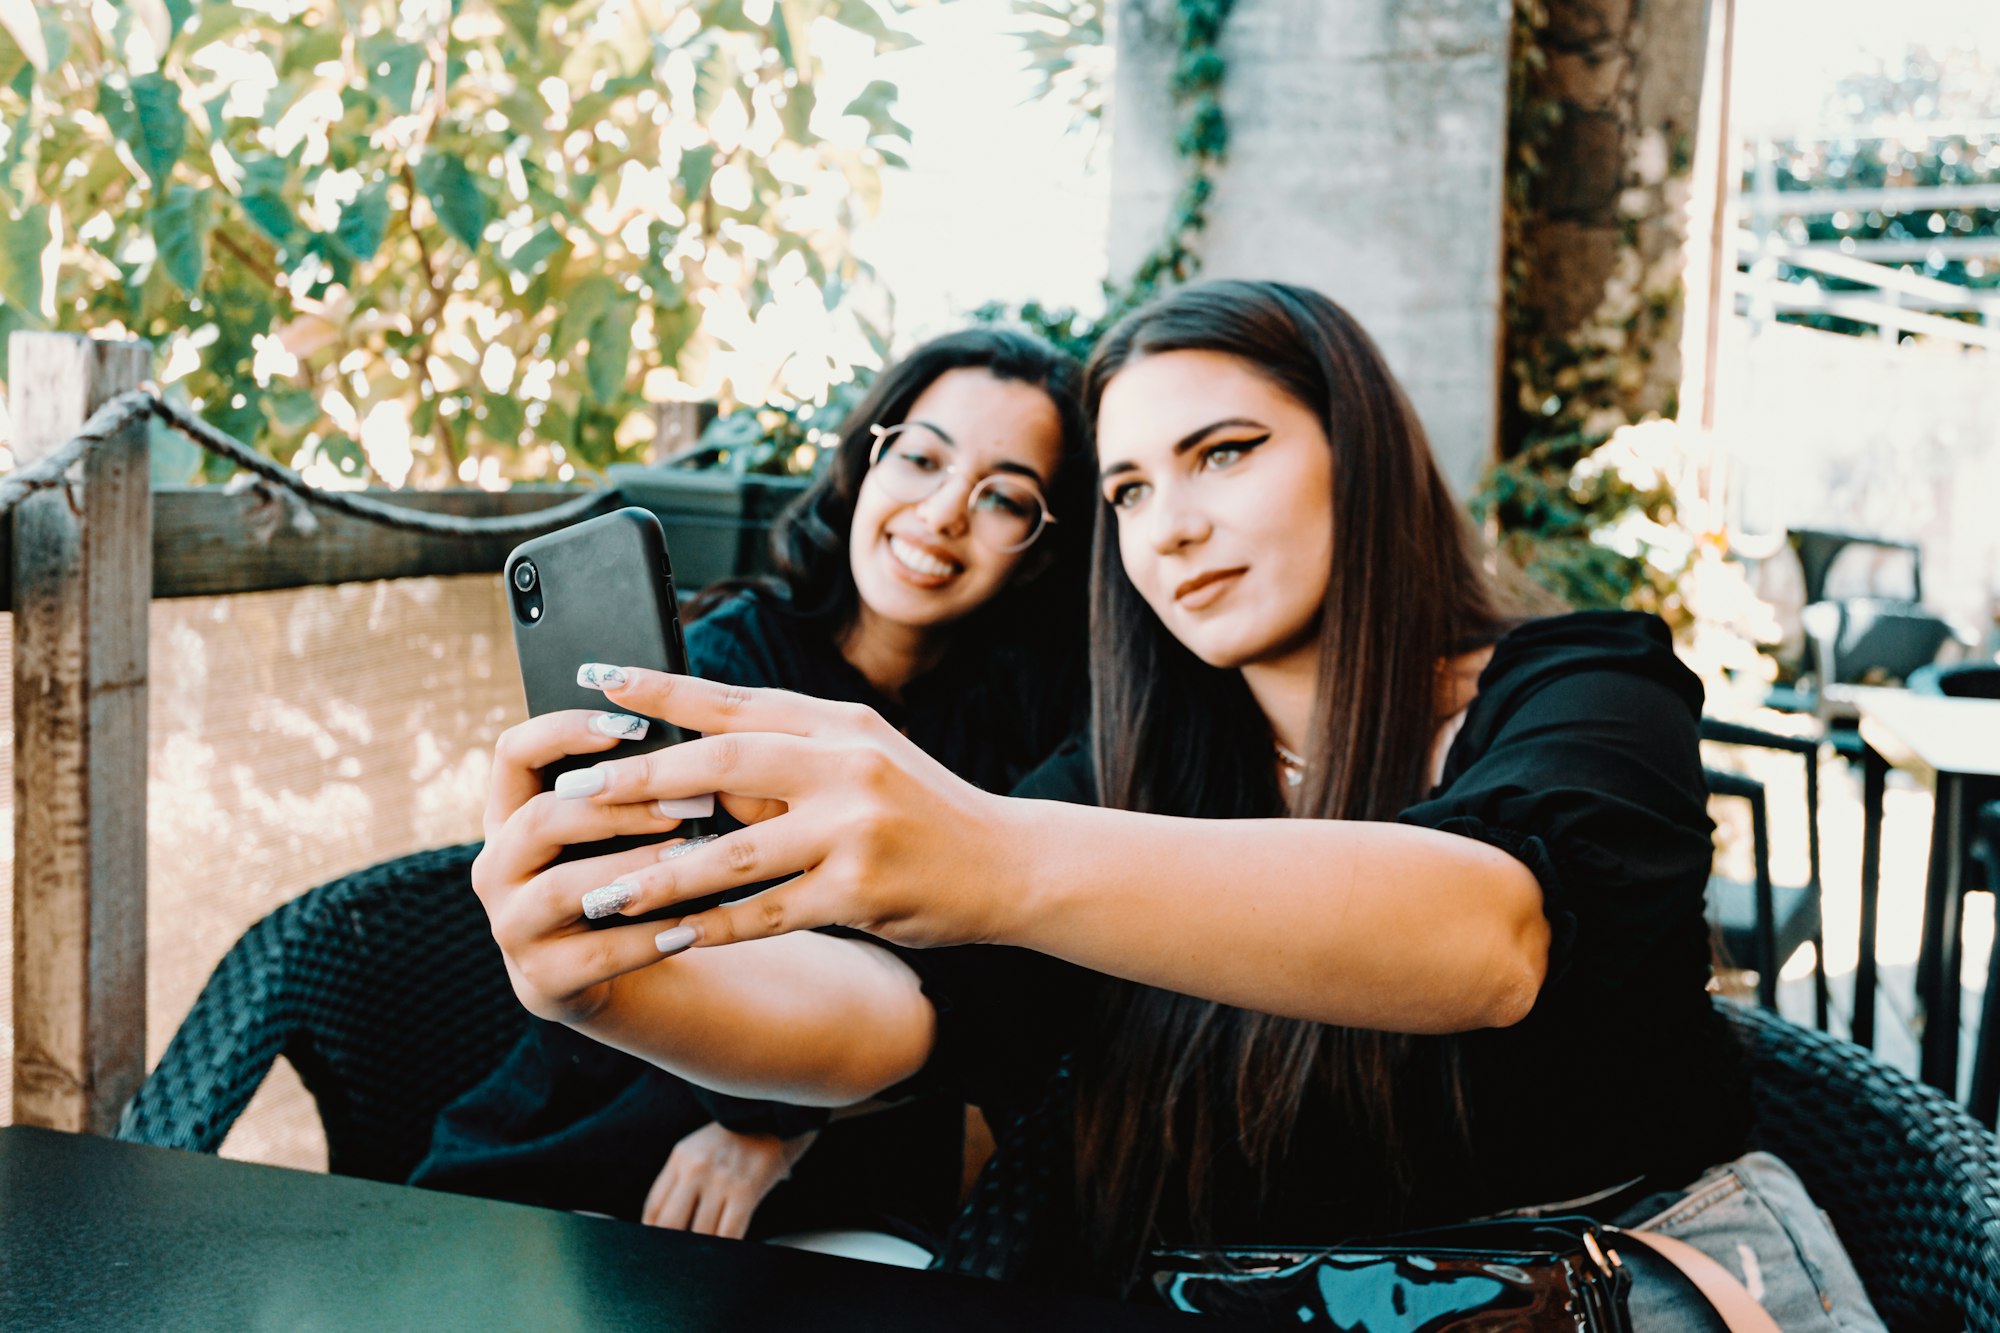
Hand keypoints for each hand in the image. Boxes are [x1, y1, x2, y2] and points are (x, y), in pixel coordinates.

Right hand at [469, 705, 704, 1023]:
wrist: (616, 972)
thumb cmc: (622, 875)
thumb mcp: (615, 830)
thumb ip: (628, 788)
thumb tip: (689, 739)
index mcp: (509, 816)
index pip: (513, 753)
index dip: (564, 731)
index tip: (628, 724)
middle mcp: (496, 867)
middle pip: (540, 818)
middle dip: (618, 806)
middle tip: (687, 804)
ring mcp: (511, 926)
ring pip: (564, 888)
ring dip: (634, 870)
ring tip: (693, 860)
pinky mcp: (540, 980)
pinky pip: (596, 956)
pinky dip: (648, 939)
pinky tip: (692, 926)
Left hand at [532, 668, 1027, 971]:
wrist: (1009, 864)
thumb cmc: (920, 809)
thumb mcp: (861, 760)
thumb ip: (785, 755)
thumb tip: (689, 759)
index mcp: (839, 724)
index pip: (735, 701)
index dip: (662, 691)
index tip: (596, 678)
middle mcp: (846, 766)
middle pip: (722, 764)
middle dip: (640, 780)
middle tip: (574, 791)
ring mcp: (855, 830)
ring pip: (732, 852)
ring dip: (659, 875)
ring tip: (601, 891)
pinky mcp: (861, 892)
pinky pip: (768, 914)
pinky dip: (713, 927)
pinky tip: (668, 937)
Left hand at [642, 1121, 819, 1238]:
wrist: (779, 1114)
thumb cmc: (742, 1137)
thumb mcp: (703, 1147)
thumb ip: (684, 1179)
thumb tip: (666, 1225)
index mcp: (681, 1156)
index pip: (654, 1206)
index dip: (653, 1233)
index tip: (658, 1247)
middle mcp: (696, 1167)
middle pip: (670, 1223)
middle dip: (672, 1246)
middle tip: (679, 1259)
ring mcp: (720, 1179)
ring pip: (701, 1232)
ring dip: (704, 1248)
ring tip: (708, 1254)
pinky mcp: (746, 1190)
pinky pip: (729, 1233)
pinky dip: (727, 1247)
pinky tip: (729, 1250)